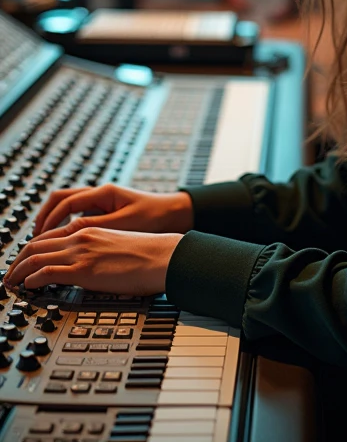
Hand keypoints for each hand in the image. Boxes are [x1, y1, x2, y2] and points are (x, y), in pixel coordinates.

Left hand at [4, 226, 181, 293]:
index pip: (49, 237)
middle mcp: (80, 237)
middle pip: (35, 244)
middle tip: (9, 275)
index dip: (30, 250)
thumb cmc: (147, 255)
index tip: (23, 262)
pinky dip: (30, 279)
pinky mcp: (83, 269)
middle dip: (17, 261)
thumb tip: (88, 269)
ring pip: (35, 256)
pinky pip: (46, 271)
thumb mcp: (116, 246)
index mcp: (88, 231)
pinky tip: (26, 286)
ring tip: (11, 283)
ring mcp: (81, 252)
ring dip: (18, 271)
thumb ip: (97, 252)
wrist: (161, 256)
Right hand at [33, 183, 193, 235]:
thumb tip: (66, 231)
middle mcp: (100, 193)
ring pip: (68, 204)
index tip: (38, 237)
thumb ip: (95, 226)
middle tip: (34, 236)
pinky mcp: (106, 210)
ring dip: (54, 218)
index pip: (66, 202)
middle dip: (45, 215)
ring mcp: (102, 201)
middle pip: (61, 198)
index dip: (49, 220)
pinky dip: (66, 223)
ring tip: (44, 239)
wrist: (176, 214)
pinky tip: (64, 240)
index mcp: (104, 193)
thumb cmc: (155, 217)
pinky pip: (79, 212)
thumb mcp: (123, 224)